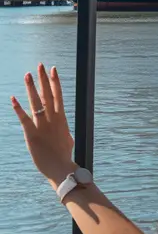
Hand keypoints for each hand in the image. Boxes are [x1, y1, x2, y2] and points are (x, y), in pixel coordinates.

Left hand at [12, 65, 74, 186]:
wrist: (60, 168)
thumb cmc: (64, 155)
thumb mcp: (67, 139)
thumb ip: (63, 130)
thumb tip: (64, 129)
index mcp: (61, 118)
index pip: (58, 95)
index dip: (54, 81)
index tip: (53, 69)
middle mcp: (52, 118)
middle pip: (47, 94)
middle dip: (43, 79)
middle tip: (40, 65)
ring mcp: (42, 126)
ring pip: (36, 102)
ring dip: (31, 88)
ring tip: (27, 75)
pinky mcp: (32, 135)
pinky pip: (24, 118)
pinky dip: (18, 108)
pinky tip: (13, 98)